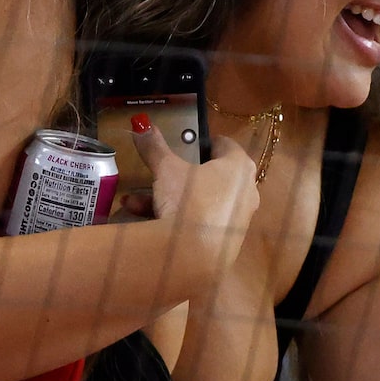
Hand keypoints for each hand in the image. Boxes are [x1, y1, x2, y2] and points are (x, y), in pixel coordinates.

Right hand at [133, 116, 260, 281]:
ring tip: (134, 201)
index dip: (204, 142)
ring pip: (199, 200)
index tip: (186, 144)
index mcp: (239, 167)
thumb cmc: (188, 200)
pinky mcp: (226, 241)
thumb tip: (141, 124)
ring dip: (165, 198)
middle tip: (157, 173)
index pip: (225, 145)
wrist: (194, 257)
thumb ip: (155, 146)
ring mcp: (238, 219)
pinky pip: (199, 222)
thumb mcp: (166, 169)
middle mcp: (246, 192)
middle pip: (209, 175)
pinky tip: (142, 219)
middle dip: (175, 174)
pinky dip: (175, 218)